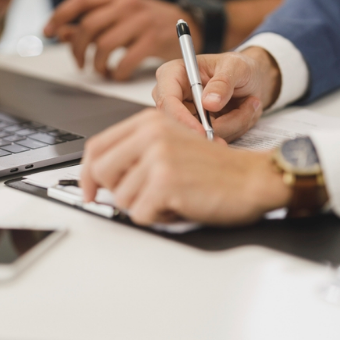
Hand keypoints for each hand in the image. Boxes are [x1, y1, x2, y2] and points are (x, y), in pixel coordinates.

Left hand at [43, 0, 202, 80]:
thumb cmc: (151, 22)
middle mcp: (127, 5)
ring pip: (104, 45)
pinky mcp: (154, 40)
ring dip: (96, 64)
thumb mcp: (121, 17)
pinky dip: (117, 72)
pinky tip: (118, 74)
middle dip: (77, 48)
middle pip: (88, 26)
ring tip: (100, 70)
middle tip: (80, 63)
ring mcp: (141, 22)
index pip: (81, 0)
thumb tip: (62, 32)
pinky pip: (125, 60)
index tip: (48, 31)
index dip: (60, 15)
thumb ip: (93, 23)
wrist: (192, 23)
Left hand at [80, 110, 290, 225]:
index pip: (97, 146)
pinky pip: (140, 214)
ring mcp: (157, 157)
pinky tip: (180, 206)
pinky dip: (159, 218)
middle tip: (140, 198)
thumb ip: (138, 151)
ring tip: (172, 197)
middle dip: (115, 192)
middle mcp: (150, 135)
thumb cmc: (217, 168)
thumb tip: (100, 176)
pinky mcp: (165, 182)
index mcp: (149, 121)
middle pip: (100, 172)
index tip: (90, 190)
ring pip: (121, 198)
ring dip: (145, 207)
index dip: (87, 173)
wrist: (253, 177)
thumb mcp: (173, 144)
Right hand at [152, 47, 281, 141]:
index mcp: (173, 74)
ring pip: (202, 134)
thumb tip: (209, 102)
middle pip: (181, 124)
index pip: (167, 101)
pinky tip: (243, 111)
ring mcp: (185, 115)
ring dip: (231, 124)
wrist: (253, 79)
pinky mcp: (198, 128)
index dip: (182, 119)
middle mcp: (174, 96)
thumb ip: (223, 83)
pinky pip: (213, 138)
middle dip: (212, 127)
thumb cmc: (239, 67)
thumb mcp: (236, 67)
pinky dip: (234, 128)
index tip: (204, 131)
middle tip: (241, 119)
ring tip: (249, 103)